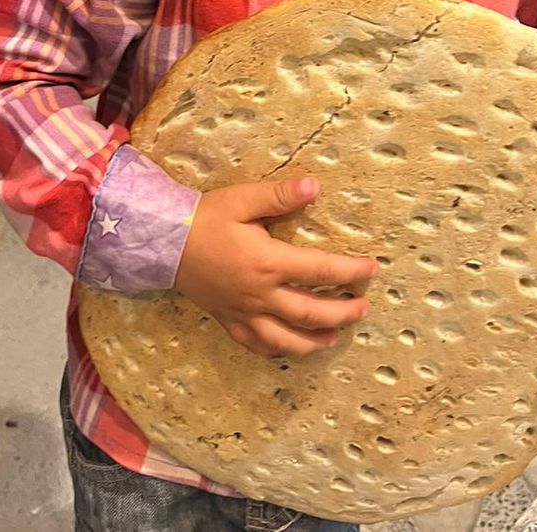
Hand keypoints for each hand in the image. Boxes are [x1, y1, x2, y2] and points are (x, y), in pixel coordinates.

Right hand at [174, 175, 378, 359]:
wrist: (164, 243)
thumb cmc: (206, 218)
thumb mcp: (243, 199)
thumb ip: (280, 195)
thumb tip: (315, 186)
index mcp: (269, 263)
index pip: (321, 271)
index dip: (351, 272)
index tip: (372, 269)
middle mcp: (261, 294)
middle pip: (312, 312)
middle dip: (343, 312)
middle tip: (364, 309)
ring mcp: (245, 313)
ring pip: (287, 339)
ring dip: (315, 340)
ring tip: (335, 337)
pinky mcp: (229, 321)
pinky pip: (257, 346)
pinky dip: (278, 351)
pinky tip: (290, 349)